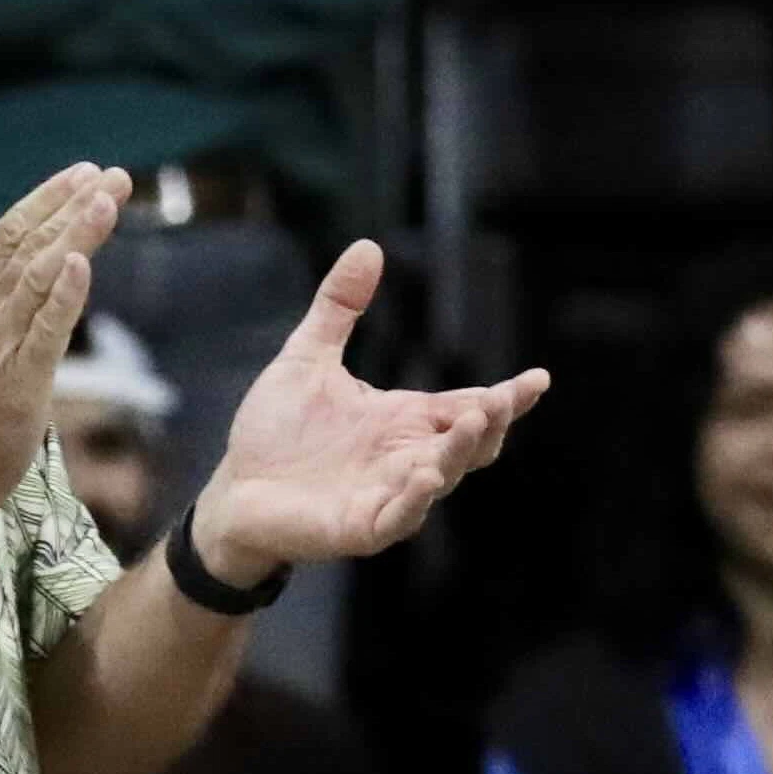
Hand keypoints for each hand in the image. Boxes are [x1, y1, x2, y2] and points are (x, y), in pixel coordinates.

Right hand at [0, 163, 115, 506]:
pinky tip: (81, 266)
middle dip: (70, 208)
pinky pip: (43, 334)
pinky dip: (61, 297)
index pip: (5, 234)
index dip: (45, 200)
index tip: (84, 173)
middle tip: (111, 176)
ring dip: (72, 237)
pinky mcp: (18, 383)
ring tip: (105, 202)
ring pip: (37, 280)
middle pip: (26, 248)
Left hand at [182, 242, 551, 580]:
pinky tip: (426, 479)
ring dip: (460, 453)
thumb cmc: (274, 432)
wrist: (233, 492)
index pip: (466, 406)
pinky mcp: (359, 528)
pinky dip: (414, 501)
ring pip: (441, 478)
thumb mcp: (308, 358)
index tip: (539, 378)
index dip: (505, 397)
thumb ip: (339, 307)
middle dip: (492, 423)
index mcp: (403, 421)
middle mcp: (405, 459)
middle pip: (469, 445)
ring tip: (475, 422)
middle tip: (504, 398)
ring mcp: (387, 496)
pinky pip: (396, 517)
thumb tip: (369, 245)